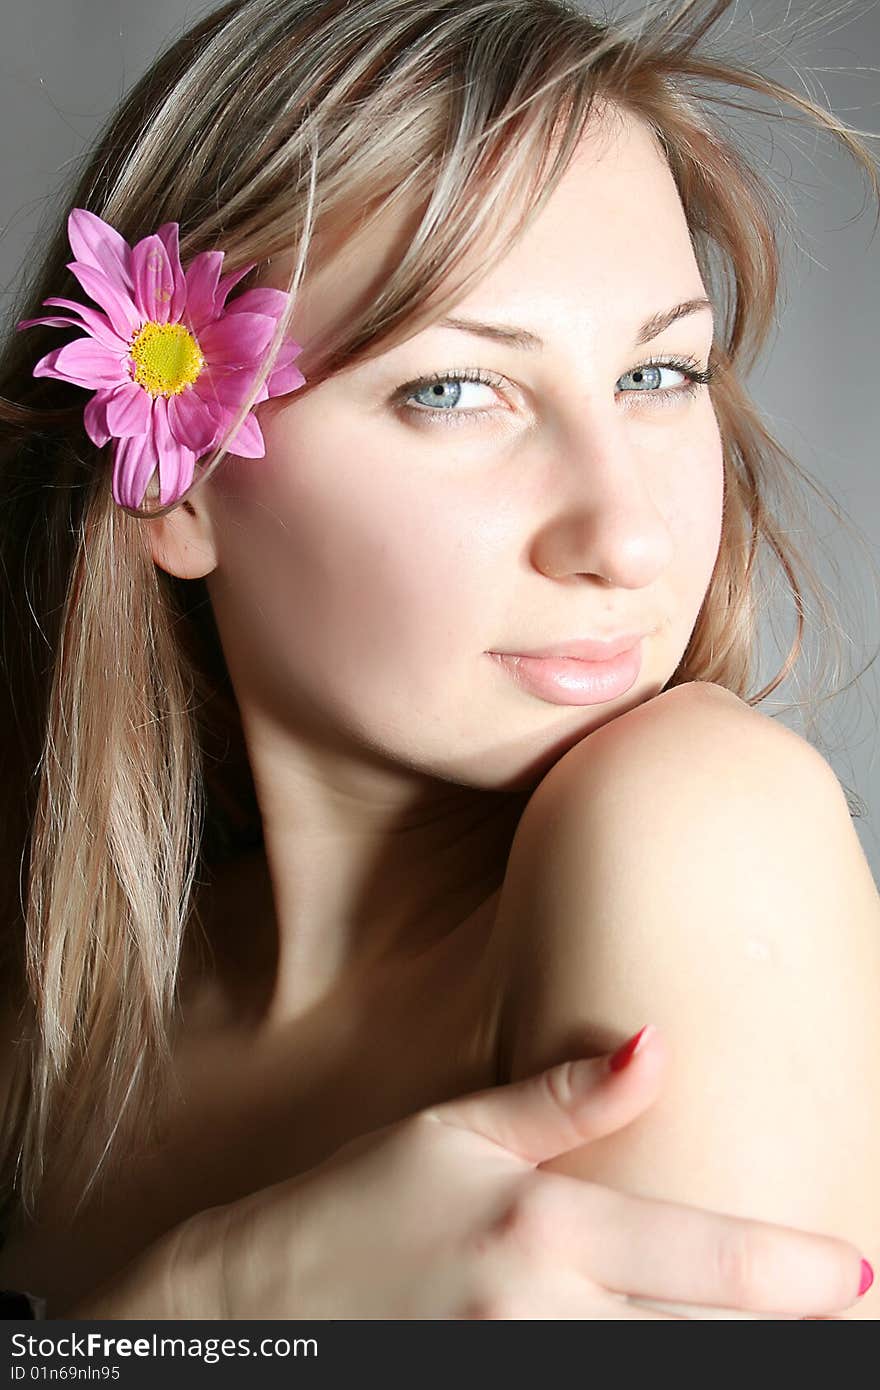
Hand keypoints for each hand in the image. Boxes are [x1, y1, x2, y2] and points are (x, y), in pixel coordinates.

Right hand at [177, 1026, 862, 1318]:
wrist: (256, 1308)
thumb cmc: (361, 1204)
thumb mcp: (459, 1132)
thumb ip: (567, 1097)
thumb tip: (661, 1044)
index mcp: (543, 1225)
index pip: (705, 1257)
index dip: (798, 1274)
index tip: (859, 1274)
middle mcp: (542, 1311)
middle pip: (704, 1340)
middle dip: (784, 1338)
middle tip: (847, 1320)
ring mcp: (517, 1374)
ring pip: (659, 1380)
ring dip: (724, 1360)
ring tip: (772, 1340)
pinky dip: (650, 1383)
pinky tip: (673, 1352)